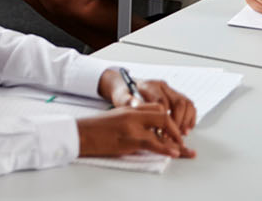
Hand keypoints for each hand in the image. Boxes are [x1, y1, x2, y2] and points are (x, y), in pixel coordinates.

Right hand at [77, 105, 193, 158]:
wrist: (79, 132)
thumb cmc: (94, 128)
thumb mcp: (115, 119)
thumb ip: (131, 121)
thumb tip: (145, 131)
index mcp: (129, 108)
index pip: (156, 107)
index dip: (168, 118)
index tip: (172, 130)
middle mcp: (132, 114)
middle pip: (162, 115)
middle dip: (175, 127)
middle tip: (180, 139)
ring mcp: (132, 126)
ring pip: (161, 128)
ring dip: (175, 139)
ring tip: (182, 148)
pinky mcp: (129, 139)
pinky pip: (153, 143)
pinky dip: (166, 149)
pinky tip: (174, 153)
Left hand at [99, 70, 196, 133]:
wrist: (126, 86)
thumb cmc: (124, 94)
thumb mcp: (121, 97)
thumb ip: (128, 101)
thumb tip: (136, 104)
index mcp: (149, 86)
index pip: (162, 102)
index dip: (164, 120)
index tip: (161, 133)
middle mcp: (162, 86)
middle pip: (178, 103)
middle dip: (178, 122)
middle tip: (173, 137)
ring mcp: (170, 90)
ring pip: (187, 103)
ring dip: (186, 121)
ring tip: (182, 134)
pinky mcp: (176, 96)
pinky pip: (190, 105)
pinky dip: (190, 118)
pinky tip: (186, 129)